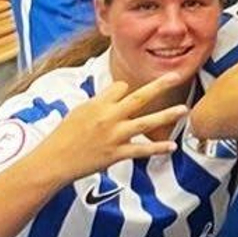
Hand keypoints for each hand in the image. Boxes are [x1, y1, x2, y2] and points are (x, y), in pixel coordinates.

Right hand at [38, 74, 186, 183]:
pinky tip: (172, 146)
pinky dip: (158, 148)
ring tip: (184, 109)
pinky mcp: (117, 154)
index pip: (122, 87)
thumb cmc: (65, 135)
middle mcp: (109, 118)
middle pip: (139, 97)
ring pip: (146, 122)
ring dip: (166, 115)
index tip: (126, 92)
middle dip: (160, 86)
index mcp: (98, 105)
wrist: (54, 161)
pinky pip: (142, 150)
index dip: (125, 88)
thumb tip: (122, 89)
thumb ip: (102, 101)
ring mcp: (115, 136)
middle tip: (177, 76)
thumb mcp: (80, 111)